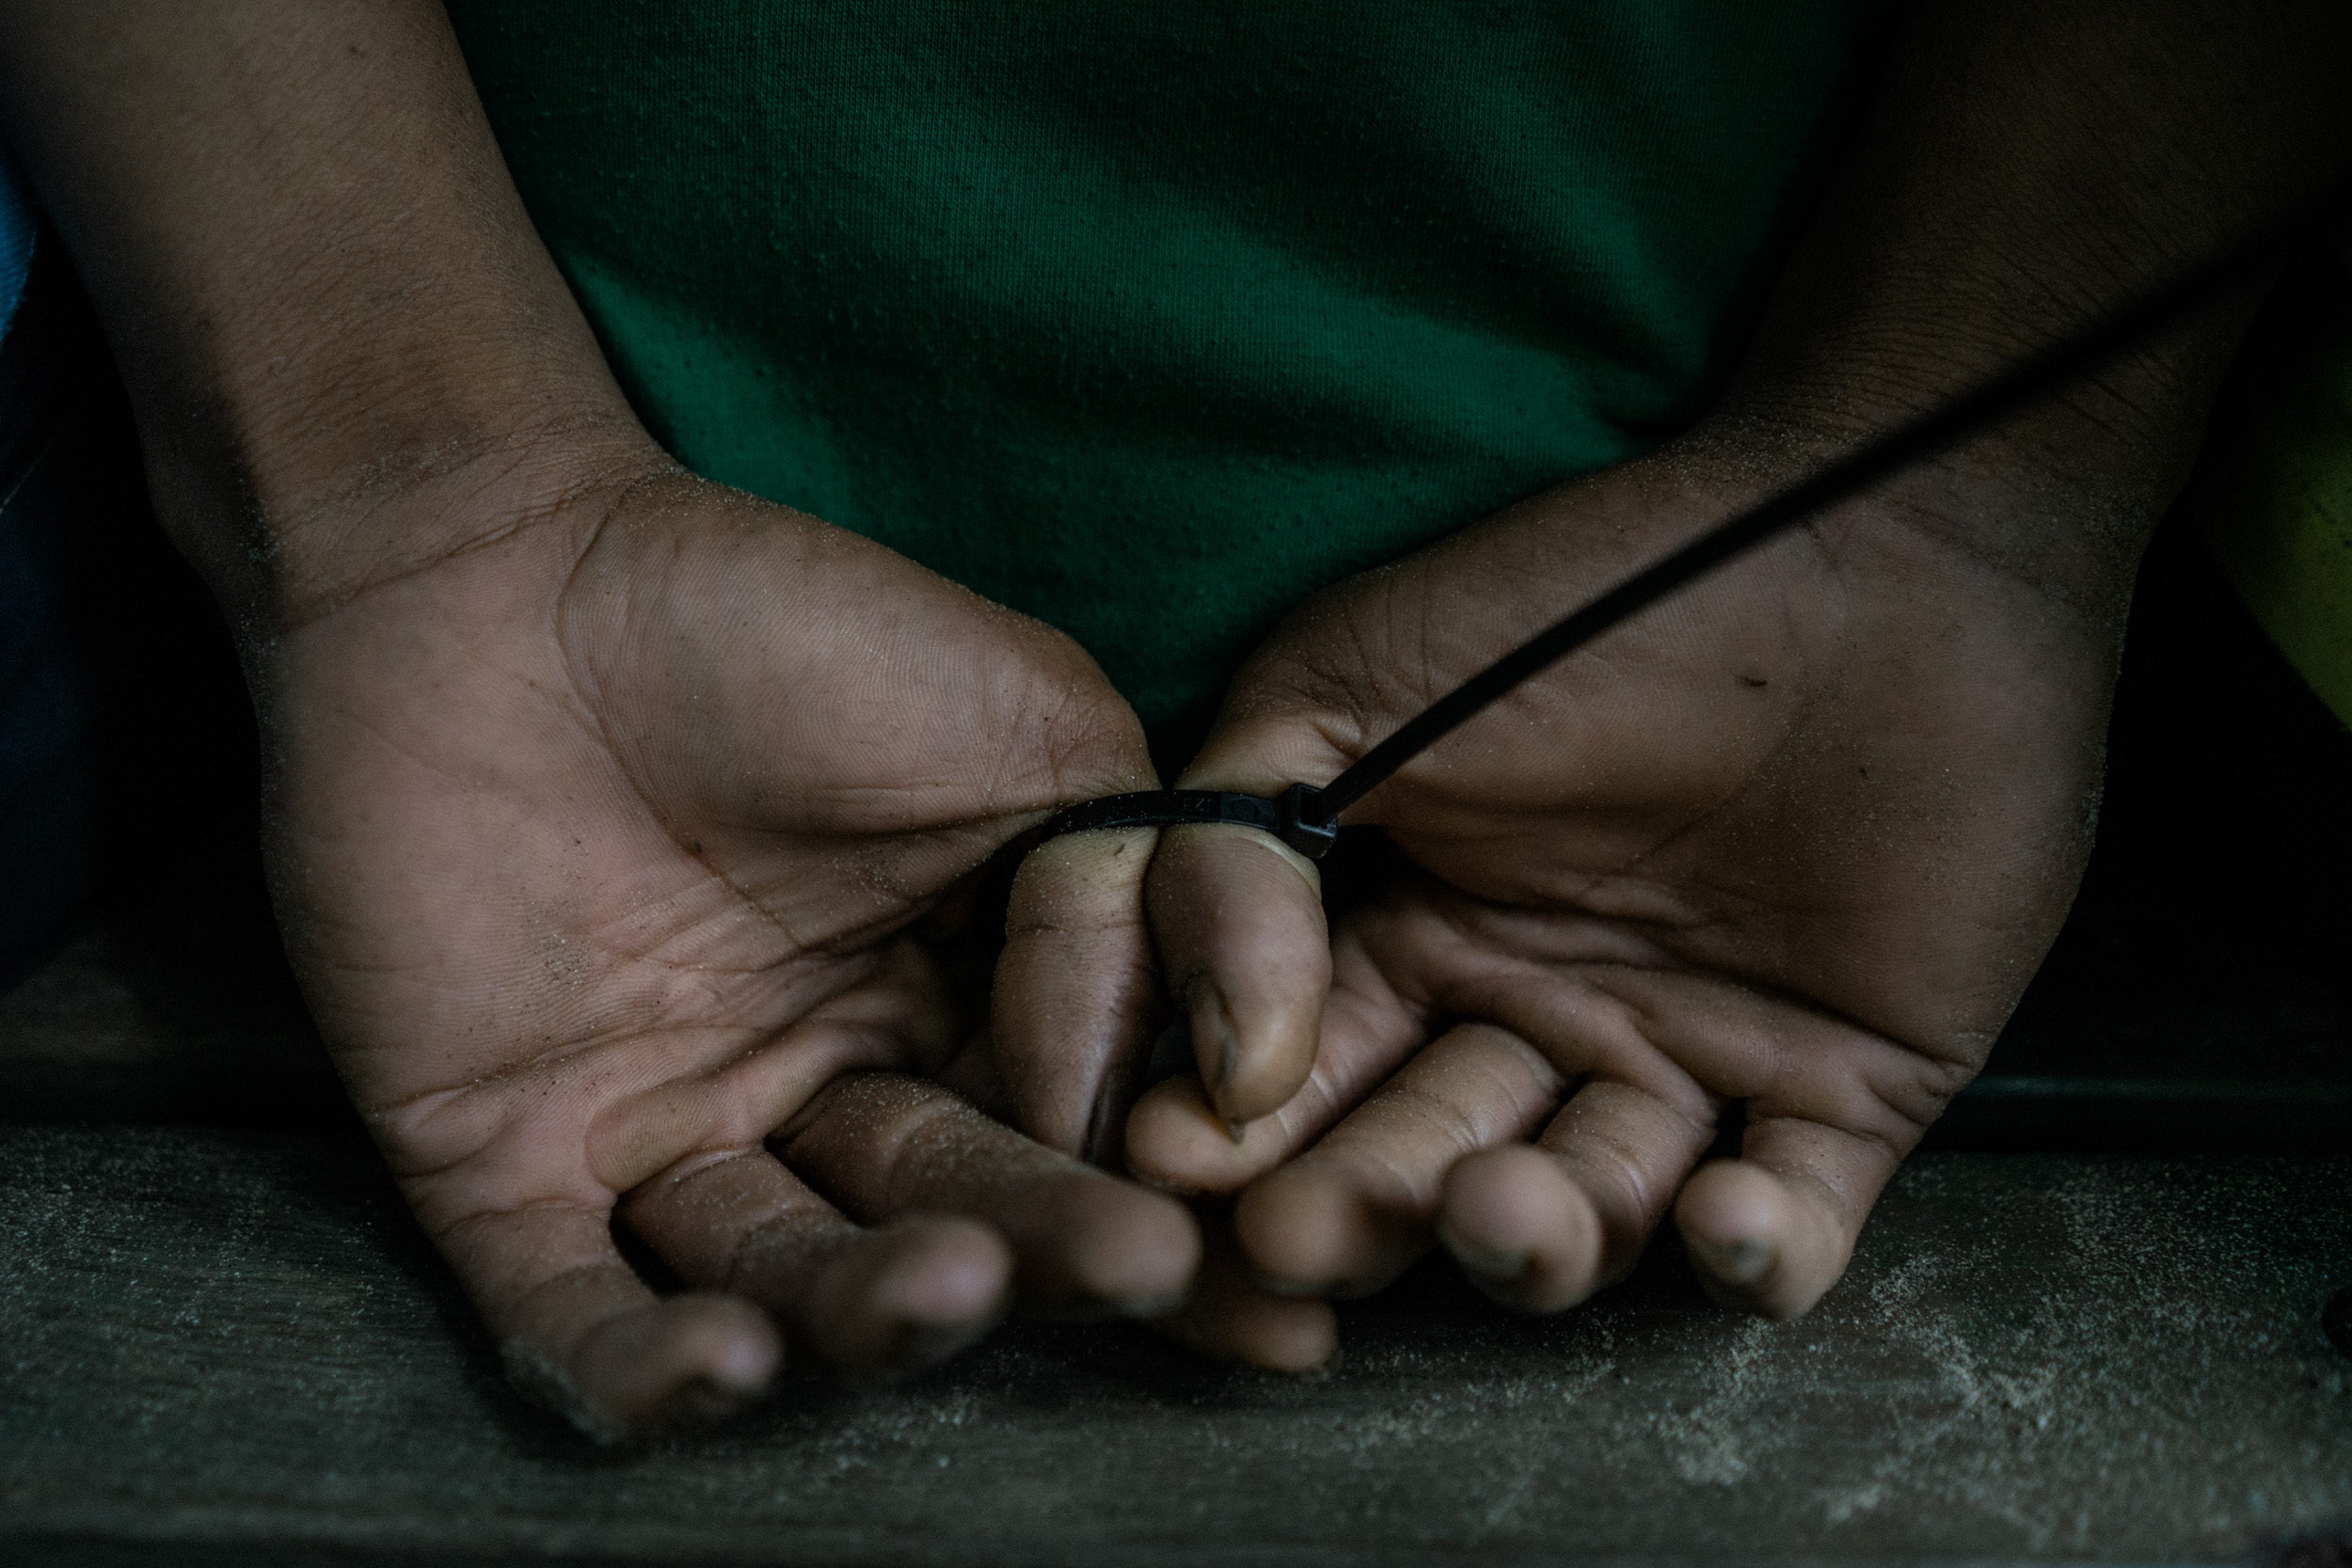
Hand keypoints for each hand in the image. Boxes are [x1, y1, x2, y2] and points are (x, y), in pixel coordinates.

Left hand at [262, 441, 1194, 1437]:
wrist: (506, 567)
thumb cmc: (787, 626)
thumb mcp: (1037, 728)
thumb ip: (1151, 893)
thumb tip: (1204, 1076)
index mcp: (954, 1006)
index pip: (1074, 1144)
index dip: (1169, 1213)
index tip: (1279, 1280)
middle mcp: (819, 1092)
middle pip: (949, 1224)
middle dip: (1049, 1258)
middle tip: (1134, 1266)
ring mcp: (661, 1134)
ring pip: (782, 1282)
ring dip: (873, 1310)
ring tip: (950, 1285)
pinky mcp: (500, 1164)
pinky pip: (571, 1310)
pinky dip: (645, 1369)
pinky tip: (728, 1364)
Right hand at [1120, 439, 2119, 1335]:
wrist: (1883, 537)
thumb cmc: (1594, 600)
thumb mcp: (1350, 684)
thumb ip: (1235, 853)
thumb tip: (1218, 1066)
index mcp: (1416, 938)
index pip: (1303, 1082)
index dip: (1236, 1135)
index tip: (1180, 1165)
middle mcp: (1541, 1020)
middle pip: (1427, 1171)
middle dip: (1358, 1211)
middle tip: (1302, 1239)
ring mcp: (1690, 1060)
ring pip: (1593, 1220)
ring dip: (1537, 1243)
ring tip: (1502, 1205)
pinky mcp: (1846, 1089)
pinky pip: (1793, 1222)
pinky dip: (1752, 1254)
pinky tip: (1719, 1213)